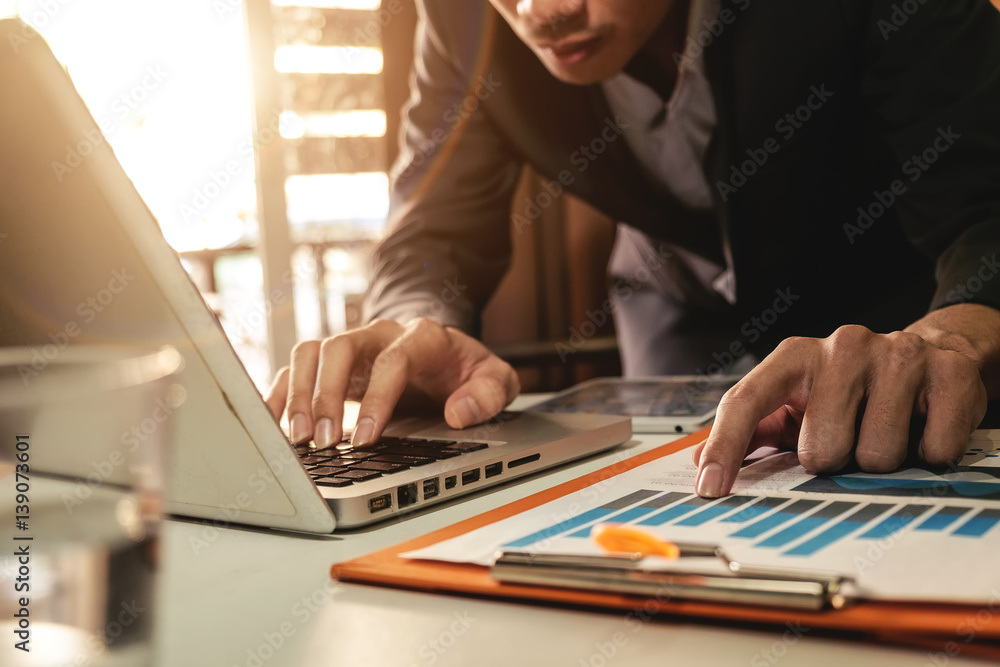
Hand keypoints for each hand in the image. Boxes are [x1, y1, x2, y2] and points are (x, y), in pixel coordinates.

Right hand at [264, 318, 519, 447]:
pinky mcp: (333, 364)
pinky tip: (272, 425)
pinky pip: (297, 369)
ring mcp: (352, 347)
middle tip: (323, 441)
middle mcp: (380, 334)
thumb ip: (490, 393)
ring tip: (297, 439)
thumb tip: (460, 413)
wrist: (445, 353)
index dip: (377, 398)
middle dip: (327, 395)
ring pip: (311, 354)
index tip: (365, 439)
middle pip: (339, 349)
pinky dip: (281, 394)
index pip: (393, 360)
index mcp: (422, 336)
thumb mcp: (496, 378)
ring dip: (299, 395)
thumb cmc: (466, 370)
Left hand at [692, 323, 989, 497]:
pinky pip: (934, 448)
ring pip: (877, 455)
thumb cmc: (851, 388)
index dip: (724, 447)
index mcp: (795, 357)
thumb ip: (752, 429)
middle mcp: (841, 347)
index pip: (746, 401)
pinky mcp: (947, 370)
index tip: (710, 487)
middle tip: (848, 440)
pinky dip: (930, 453)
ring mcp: (895, 355)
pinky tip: (923, 429)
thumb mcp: (798, 400)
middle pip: (821, 450)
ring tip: (886, 431)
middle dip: (835, 461)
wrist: (932, 354)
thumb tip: (699, 460)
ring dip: (881, 460)